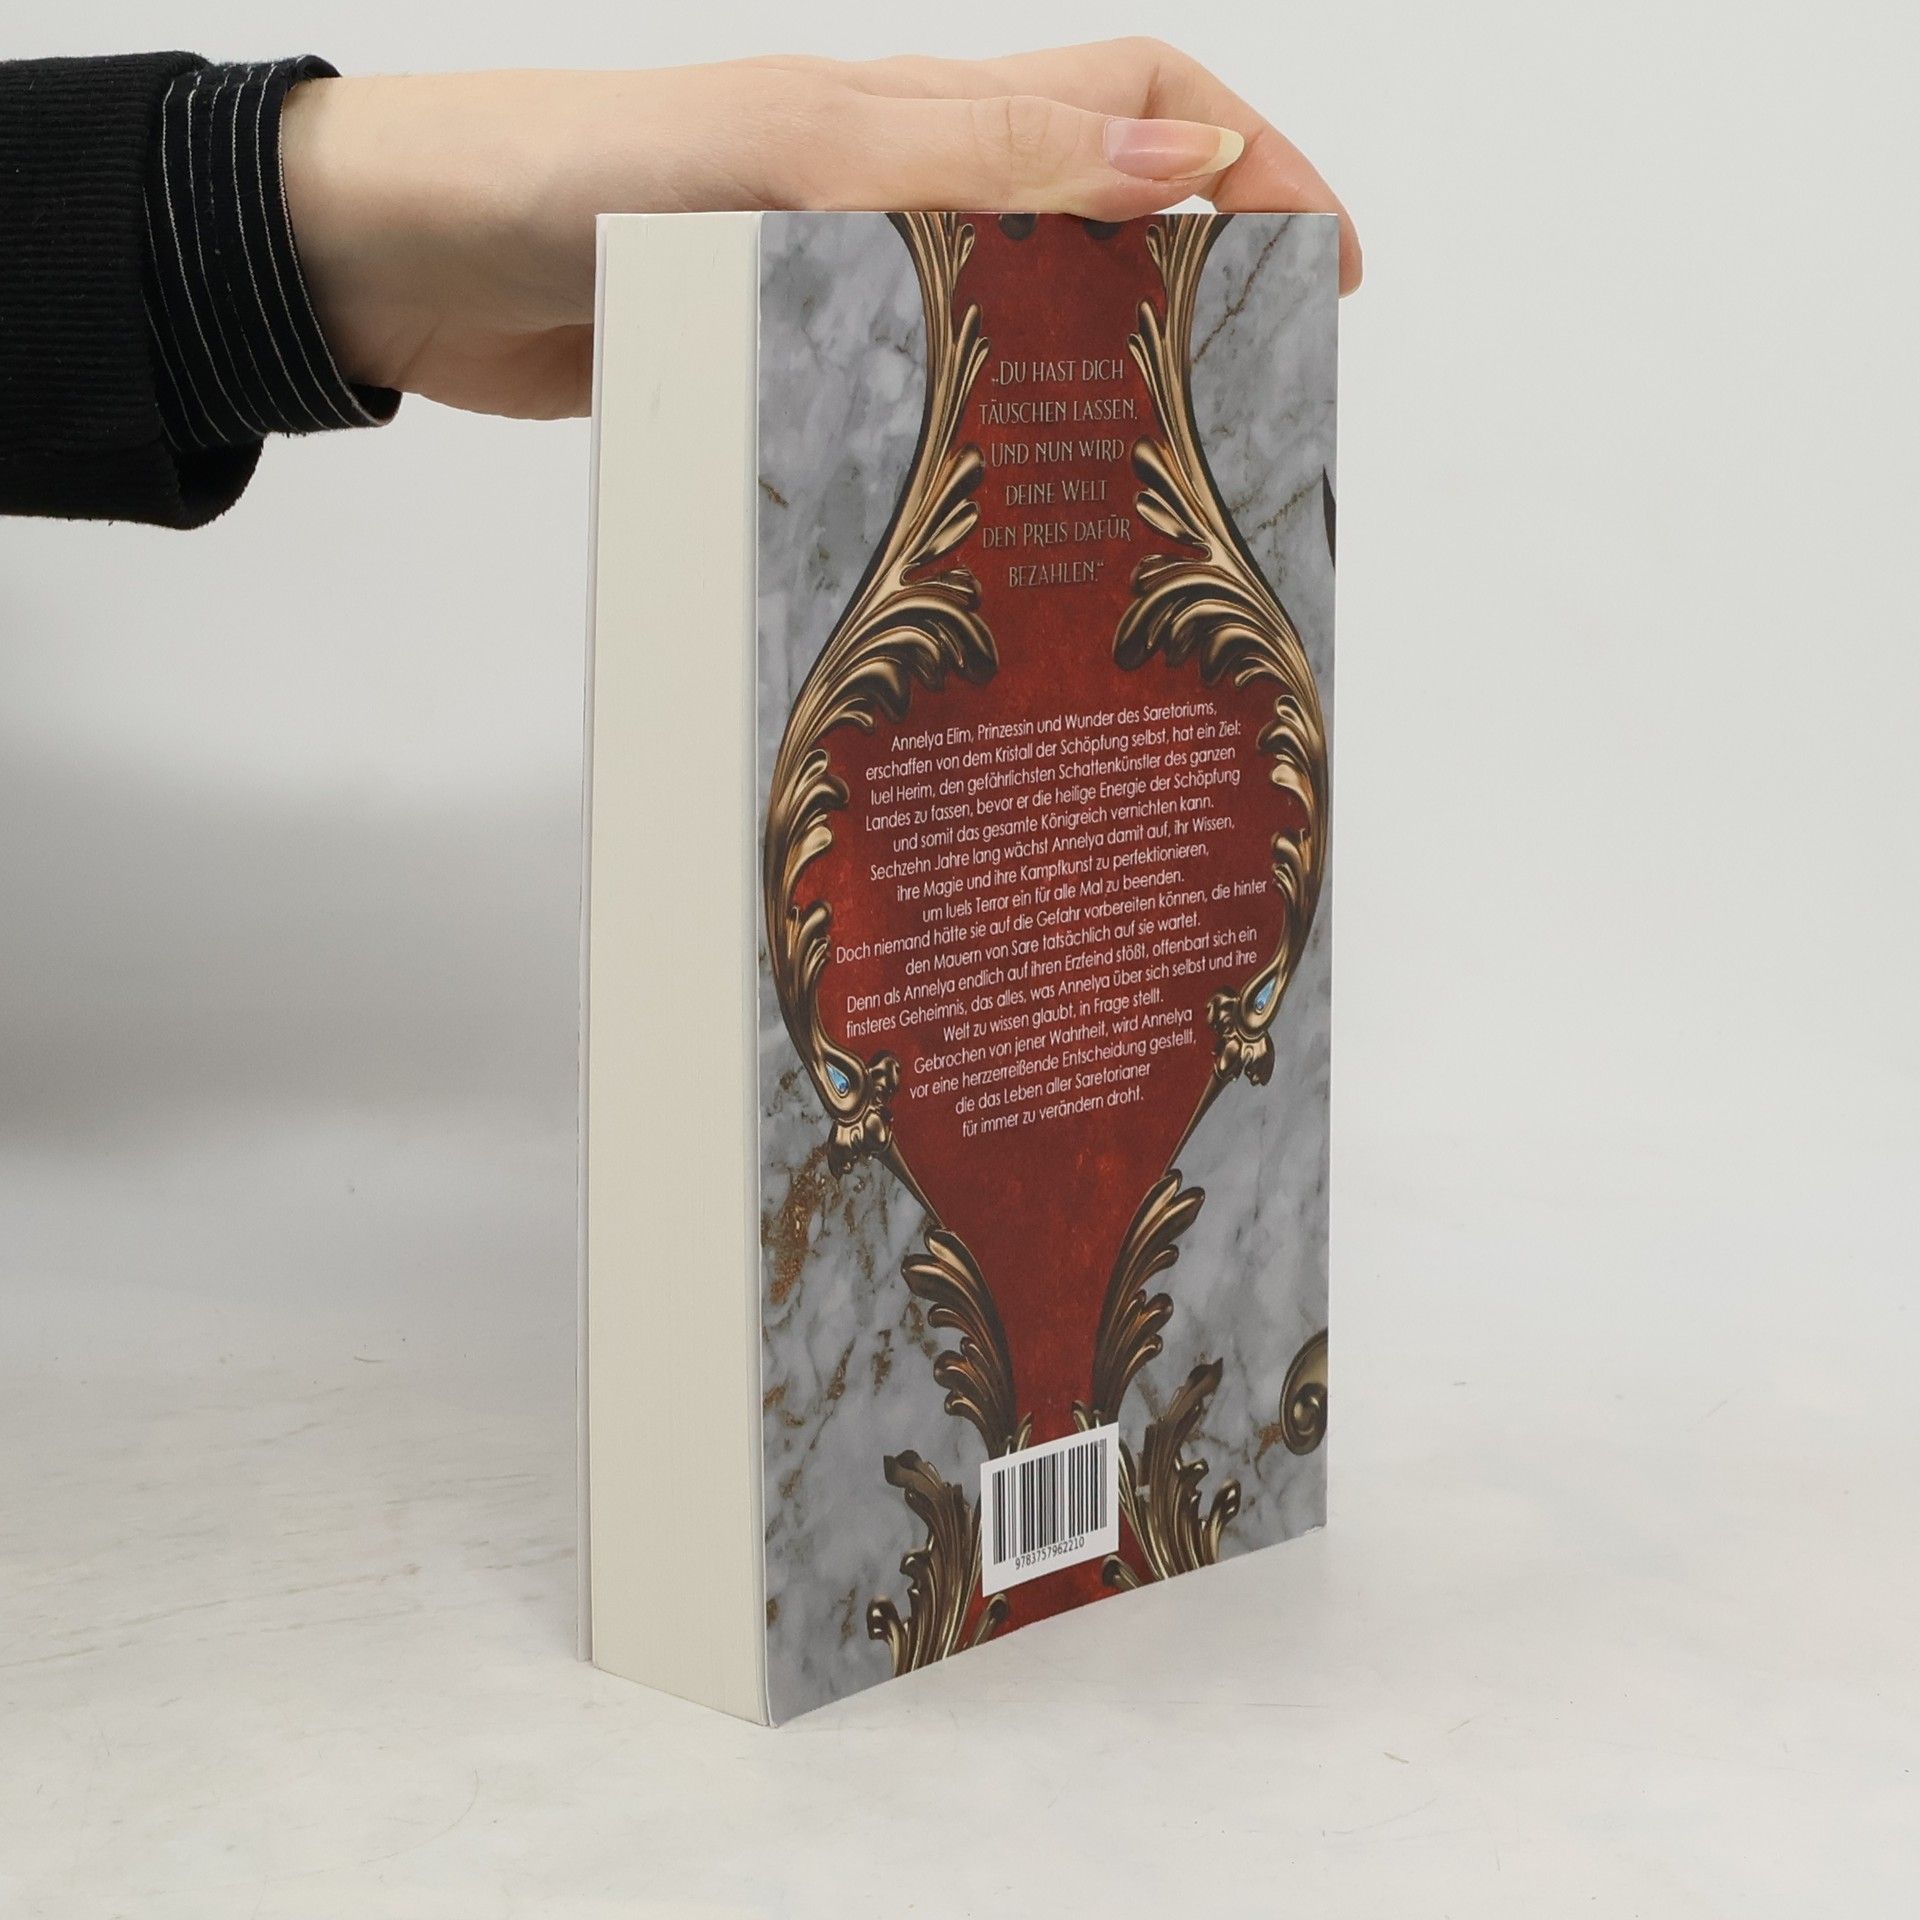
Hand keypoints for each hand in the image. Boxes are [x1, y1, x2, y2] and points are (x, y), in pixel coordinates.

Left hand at [280, 40, 1360, 420]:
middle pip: (1097, 224)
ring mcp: (846, 294)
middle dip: (1202, 291)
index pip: (1133, 103)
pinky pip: (920, 406)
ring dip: (1098, 390)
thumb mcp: (785, 151)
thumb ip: (970, 158)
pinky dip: (981, 453)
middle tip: (1258, 407)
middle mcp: (899, 201)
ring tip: (1157, 492)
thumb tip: (1177, 160)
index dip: (1251, 163)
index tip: (1327, 266)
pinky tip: (1004, 525)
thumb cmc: (569, 176)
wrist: (406, 263)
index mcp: (918, 120)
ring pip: (1018, 331)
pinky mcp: (789, 376)